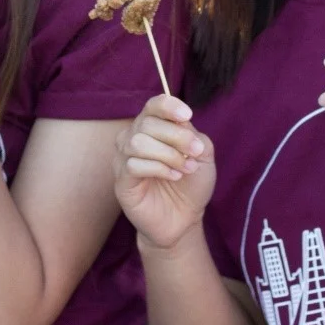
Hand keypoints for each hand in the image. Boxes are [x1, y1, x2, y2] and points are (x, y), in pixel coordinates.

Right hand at [112, 94, 216, 251]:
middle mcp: (133, 138)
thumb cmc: (191, 184)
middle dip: (177, 137)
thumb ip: (192, 134)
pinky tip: (173, 177)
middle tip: (196, 153)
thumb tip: (180, 123)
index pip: (153, 105)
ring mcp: (123, 159)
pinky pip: (133, 165)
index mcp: (152, 127)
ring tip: (184, 168)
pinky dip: (158, 169)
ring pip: (138, 142)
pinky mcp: (121, 180)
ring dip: (168, 154)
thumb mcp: (202, 155)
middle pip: (147, 123)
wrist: (184, 219)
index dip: (168, 105)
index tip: (187, 115)